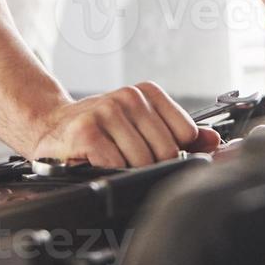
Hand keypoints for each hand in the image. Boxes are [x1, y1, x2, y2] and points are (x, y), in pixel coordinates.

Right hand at [31, 81, 221, 167]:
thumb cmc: (100, 129)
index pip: (185, 133)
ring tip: (113, 161)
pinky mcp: (87, 132)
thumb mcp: (141, 125)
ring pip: (142, 162)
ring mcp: (107, 111)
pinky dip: (110, 172)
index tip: (154, 153)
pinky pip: (116, 166)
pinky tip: (98, 163)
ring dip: (127, 171)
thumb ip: (178, 133)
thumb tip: (213, 141)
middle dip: (151, 165)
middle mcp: (129, 97)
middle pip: (166, 151)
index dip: (174, 151)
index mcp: (147, 92)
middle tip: (129, 160)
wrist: (51, 127)